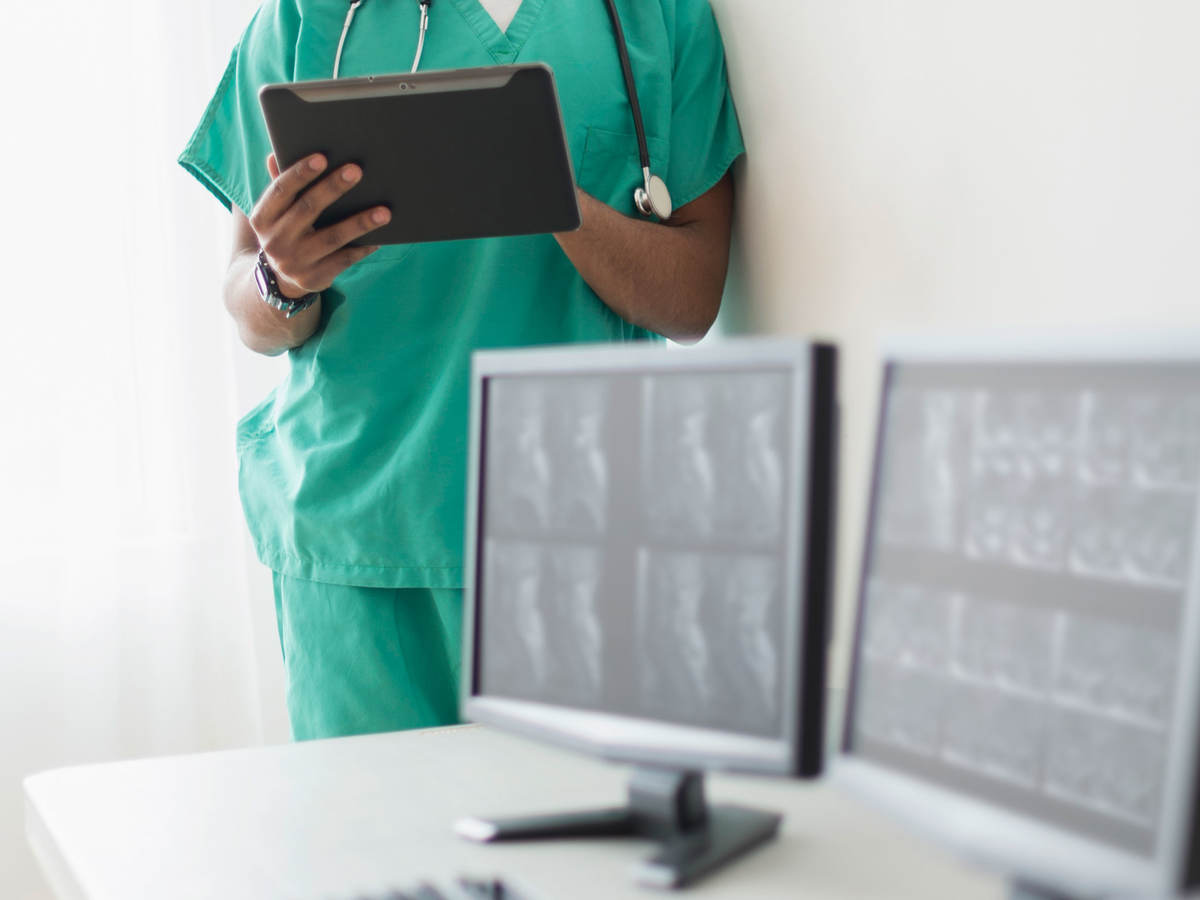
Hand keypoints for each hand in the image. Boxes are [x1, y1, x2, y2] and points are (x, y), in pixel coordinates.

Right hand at [248, 153, 391, 297]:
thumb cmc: (286, 232)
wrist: (281, 280)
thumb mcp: (276, 213)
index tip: (322, 158)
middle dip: (333, 188)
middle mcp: (275, 240)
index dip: (300, 173)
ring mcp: (295, 261)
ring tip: (384, 212)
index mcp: (263, 218)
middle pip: (308, 209)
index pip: (281, 190)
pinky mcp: (314, 278)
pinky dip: (362, 247)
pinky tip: (380, 237)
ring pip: (332, 237)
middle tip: (356, 171)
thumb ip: (280, 185)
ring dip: (359, 223)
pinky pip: (344, 260)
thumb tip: (275, 155)